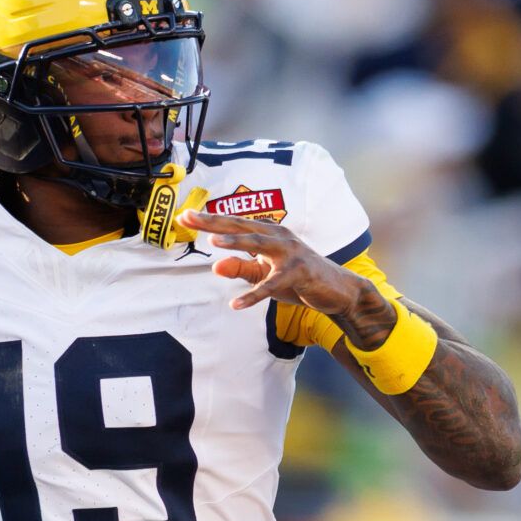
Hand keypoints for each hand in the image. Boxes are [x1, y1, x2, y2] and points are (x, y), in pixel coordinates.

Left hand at [176, 209, 375, 316]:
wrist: (336, 290)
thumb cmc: (297, 279)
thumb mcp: (264, 274)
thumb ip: (240, 269)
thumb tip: (214, 265)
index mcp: (269, 233)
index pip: (234, 224)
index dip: (209, 220)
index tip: (183, 216)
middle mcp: (279, 237)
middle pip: (242, 226)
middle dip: (214, 222)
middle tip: (189, 218)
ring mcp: (291, 253)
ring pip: (259, 245)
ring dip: (237, 243)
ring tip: (214, 243)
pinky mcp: (299, 274)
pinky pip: (272, 285)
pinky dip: (254, 295)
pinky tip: (236, 304)